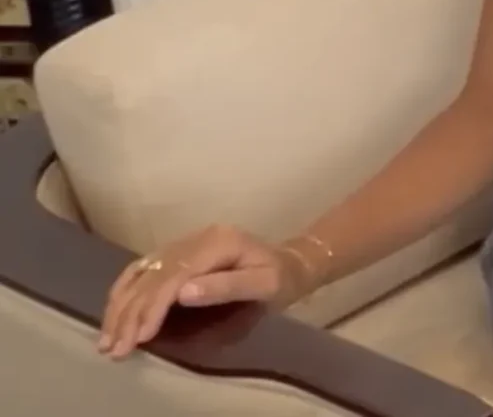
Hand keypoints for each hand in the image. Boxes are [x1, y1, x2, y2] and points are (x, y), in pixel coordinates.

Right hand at [96, 225, 305, 358]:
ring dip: (120, 307)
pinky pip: (142, 269)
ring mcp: (183, 244)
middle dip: (129, 315)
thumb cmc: (281, 278)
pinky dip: (123, 291)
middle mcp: (195, 239)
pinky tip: (112, 311)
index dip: (152, 308)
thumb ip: (226, 287)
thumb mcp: (265, 284)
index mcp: (217, 242)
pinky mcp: (177, 253)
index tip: (139, 337)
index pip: (173, 277)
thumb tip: (182, 294)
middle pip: (152, 277)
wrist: (290, 262)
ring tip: (107, 339)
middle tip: (115, 349)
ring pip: (141, 274)